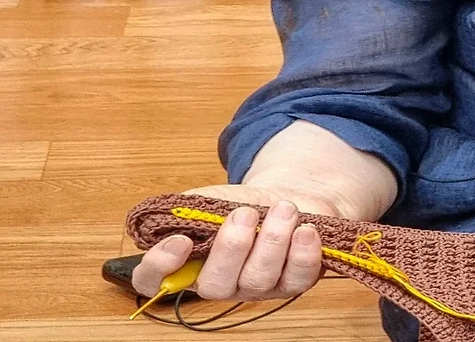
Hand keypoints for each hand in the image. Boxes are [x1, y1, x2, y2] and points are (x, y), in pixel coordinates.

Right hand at [131, 184, 335, 303]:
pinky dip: (303, 253)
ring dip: (272, 240)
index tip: (180, 241)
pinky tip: (306, 230)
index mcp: (191, 264)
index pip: (155, 282)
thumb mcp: (210, 200)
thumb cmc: (245, 204)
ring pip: (259, 279)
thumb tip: (169, 215)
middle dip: (231, 247)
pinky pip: (298, 279)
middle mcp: (222, 283)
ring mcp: (258, 288)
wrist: (289, 199)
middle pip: (215, 286)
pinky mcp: (294, 283)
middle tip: (245, 213)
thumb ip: (185, 208)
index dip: (159, 269)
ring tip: (284, 209)